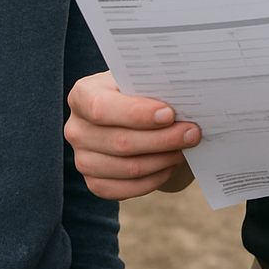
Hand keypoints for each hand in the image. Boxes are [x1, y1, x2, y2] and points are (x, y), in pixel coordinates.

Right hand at [65, 71, 200, 199]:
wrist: (131, 116)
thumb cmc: (137, 91)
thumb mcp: (139, 80)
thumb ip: (151, 86)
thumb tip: (182, 99)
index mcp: (83, 94)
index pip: (102, 108)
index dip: (136, 114)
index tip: (169, 114)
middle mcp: (76, 129)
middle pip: (120, 142)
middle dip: (162, 139)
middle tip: (192, 133)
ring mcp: (82, 159)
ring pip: (128, 168)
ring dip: (163, 159)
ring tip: (185, 148)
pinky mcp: (95, 183)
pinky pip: (126, 189)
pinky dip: (154, 179)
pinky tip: (171, 164)